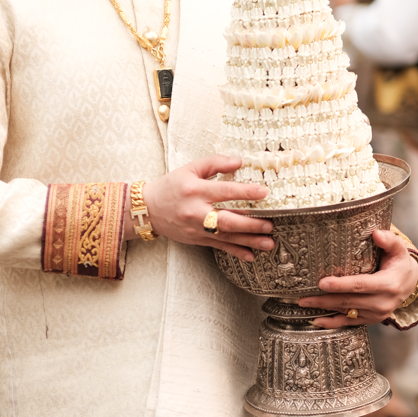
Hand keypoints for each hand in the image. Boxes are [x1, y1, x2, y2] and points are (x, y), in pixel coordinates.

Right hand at [134, 154, 273, 261]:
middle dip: (250, 224)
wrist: (148, 209)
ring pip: (226, 237)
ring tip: (268, 243)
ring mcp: (196, 229)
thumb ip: (214, 163)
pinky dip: (235, 252)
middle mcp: (196, 212)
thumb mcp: (190, 168)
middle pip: (226, 220)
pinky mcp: (197, 240)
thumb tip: (238, 160)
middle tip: (270, 225)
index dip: (245, 192)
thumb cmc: (171, 186)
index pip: (224, 192)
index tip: (264, 193)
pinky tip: (251, 256)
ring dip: (249, 241)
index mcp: (196, 191)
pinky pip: (219, 247)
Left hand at [297, 229, 417, 327]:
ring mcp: (377, 314)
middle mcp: (382, 303)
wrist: (409, 284)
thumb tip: (376, 233)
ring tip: (303, 304)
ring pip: (346, 312)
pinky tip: (317, 321)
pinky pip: (350, 322)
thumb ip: (389, 240)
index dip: (341, 285)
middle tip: (302, 298)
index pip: (360, 285)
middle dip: (324, 300)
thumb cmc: (399, 263)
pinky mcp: (371, 319)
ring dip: (324, 310)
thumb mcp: (399, 249)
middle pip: (349, 301)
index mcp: (388, 285)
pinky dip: (333, 323)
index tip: (322, 283)